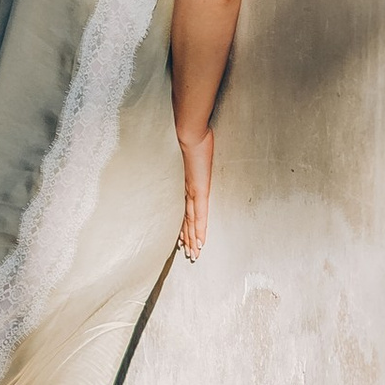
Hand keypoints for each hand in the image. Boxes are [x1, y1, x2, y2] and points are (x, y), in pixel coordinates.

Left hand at [179, 130, 213, 256]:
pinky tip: (200, 242)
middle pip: (186, 219)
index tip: (183, 238)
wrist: (188, 131)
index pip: (184, 208)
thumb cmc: (189, 134)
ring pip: (192, 221)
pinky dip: (199, 229)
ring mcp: (192, 191)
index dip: (185, 224)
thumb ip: (189, 154)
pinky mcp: (199, 190)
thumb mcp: (189, 147)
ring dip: (193, 239)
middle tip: (188, 253)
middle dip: (187, 237)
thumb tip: (189, 151)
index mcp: (184, 182)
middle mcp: (186, 190)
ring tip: (193, 254)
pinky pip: (200, 214)